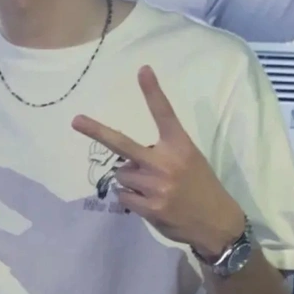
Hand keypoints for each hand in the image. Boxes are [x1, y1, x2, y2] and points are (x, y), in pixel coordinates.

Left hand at [72, 65, 243, 254]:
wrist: (217, 223)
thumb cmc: (201, 187)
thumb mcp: (190, 160)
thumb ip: (162, 154)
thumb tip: (126, 160)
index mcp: (180, 146)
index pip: (164, 114)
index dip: (153, 92)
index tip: (143, 70)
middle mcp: (166, 162)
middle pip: (122, 143)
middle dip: (96, 131)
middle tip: (76, 121)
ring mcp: (156, 186)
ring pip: (121, 174)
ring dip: (129, 179)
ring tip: (150, 188)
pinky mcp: (149, 208)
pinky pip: (123, 196)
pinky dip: (129, 197)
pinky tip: (148, 202)